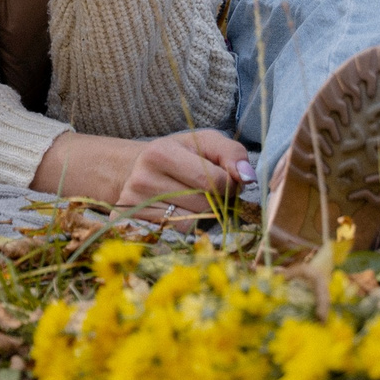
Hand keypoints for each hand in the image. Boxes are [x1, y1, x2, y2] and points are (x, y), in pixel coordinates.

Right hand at [32, 130, 252, 217]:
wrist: (136, 171)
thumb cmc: (179, 156)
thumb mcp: (205, 143)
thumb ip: (232, 153)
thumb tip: (249, 177)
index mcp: (161, 152)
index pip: (215, 181)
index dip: (230, 185)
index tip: (226, 181)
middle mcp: (142, 179)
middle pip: (204, 205)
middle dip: (216, 202)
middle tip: (208, 192)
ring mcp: (133, 206)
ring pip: (191, 224)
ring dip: (201, 216)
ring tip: (190, 201)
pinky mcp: (131, 225)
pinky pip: (175, 235)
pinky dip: (184, 227)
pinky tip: (176, 212)